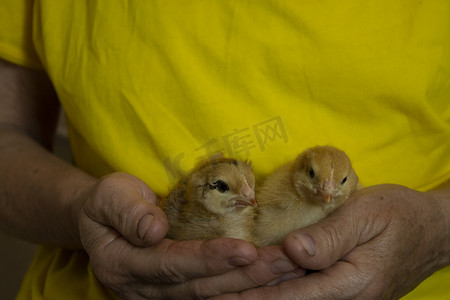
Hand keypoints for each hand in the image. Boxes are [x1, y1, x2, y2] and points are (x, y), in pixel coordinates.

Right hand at [78, 172, 302, 298]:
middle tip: (287, 261)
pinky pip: (214, 292)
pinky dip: (244, 285)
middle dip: (246, 275)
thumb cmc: (107, 202)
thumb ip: (127, 212)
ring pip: (213, 295)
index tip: (245, 249)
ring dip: (253, 283)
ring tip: (290, 268)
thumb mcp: (108, 196)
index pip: (173, 264)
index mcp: (125, 264)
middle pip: (201, 286)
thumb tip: (153, 229)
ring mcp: (162, 295)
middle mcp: (144, 289)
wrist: (102, 220)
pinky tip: (271, 275)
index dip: (209, 259)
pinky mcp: (177, 291)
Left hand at [215, 184, 449, 298]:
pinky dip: (279, 291)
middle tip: (208, 297)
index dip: (252, 296)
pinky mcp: (346, 291)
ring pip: (295, 299)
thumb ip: (330, 236)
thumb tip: (291, 251)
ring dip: (260, 296)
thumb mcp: (366, 215)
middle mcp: (348, 298)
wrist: (433, 229)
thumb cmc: (400, 215)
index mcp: (352, 281)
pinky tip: (259, 287)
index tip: (219, 297)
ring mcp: (348, 297)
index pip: (291, 294)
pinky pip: (306, 293)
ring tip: (225, 295)